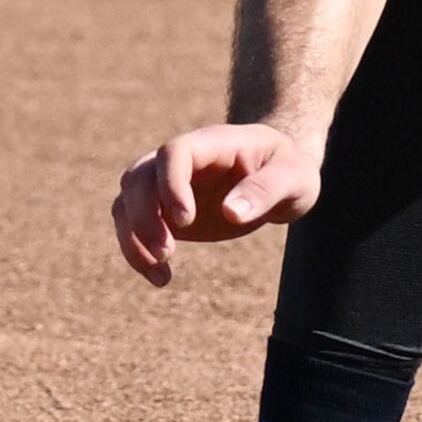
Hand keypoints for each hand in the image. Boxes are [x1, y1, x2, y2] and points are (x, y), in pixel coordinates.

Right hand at [112, 123, 319, 285]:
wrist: (280, 176)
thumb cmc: (289, 169)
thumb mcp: (294, 177)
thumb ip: (265, 190)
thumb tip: (231, 213)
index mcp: (212, 143)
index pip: (174, 153)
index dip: (170, 184)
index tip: (186, 220)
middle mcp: (182, 162)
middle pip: (138, 177)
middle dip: (144, 216)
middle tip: (167, 253)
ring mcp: (168, 185)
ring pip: (126, 201)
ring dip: (132, 237)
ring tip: (161, 272)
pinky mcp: (165, 212)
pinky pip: (133, 226)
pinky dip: (136, 251)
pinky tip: (161, 278)